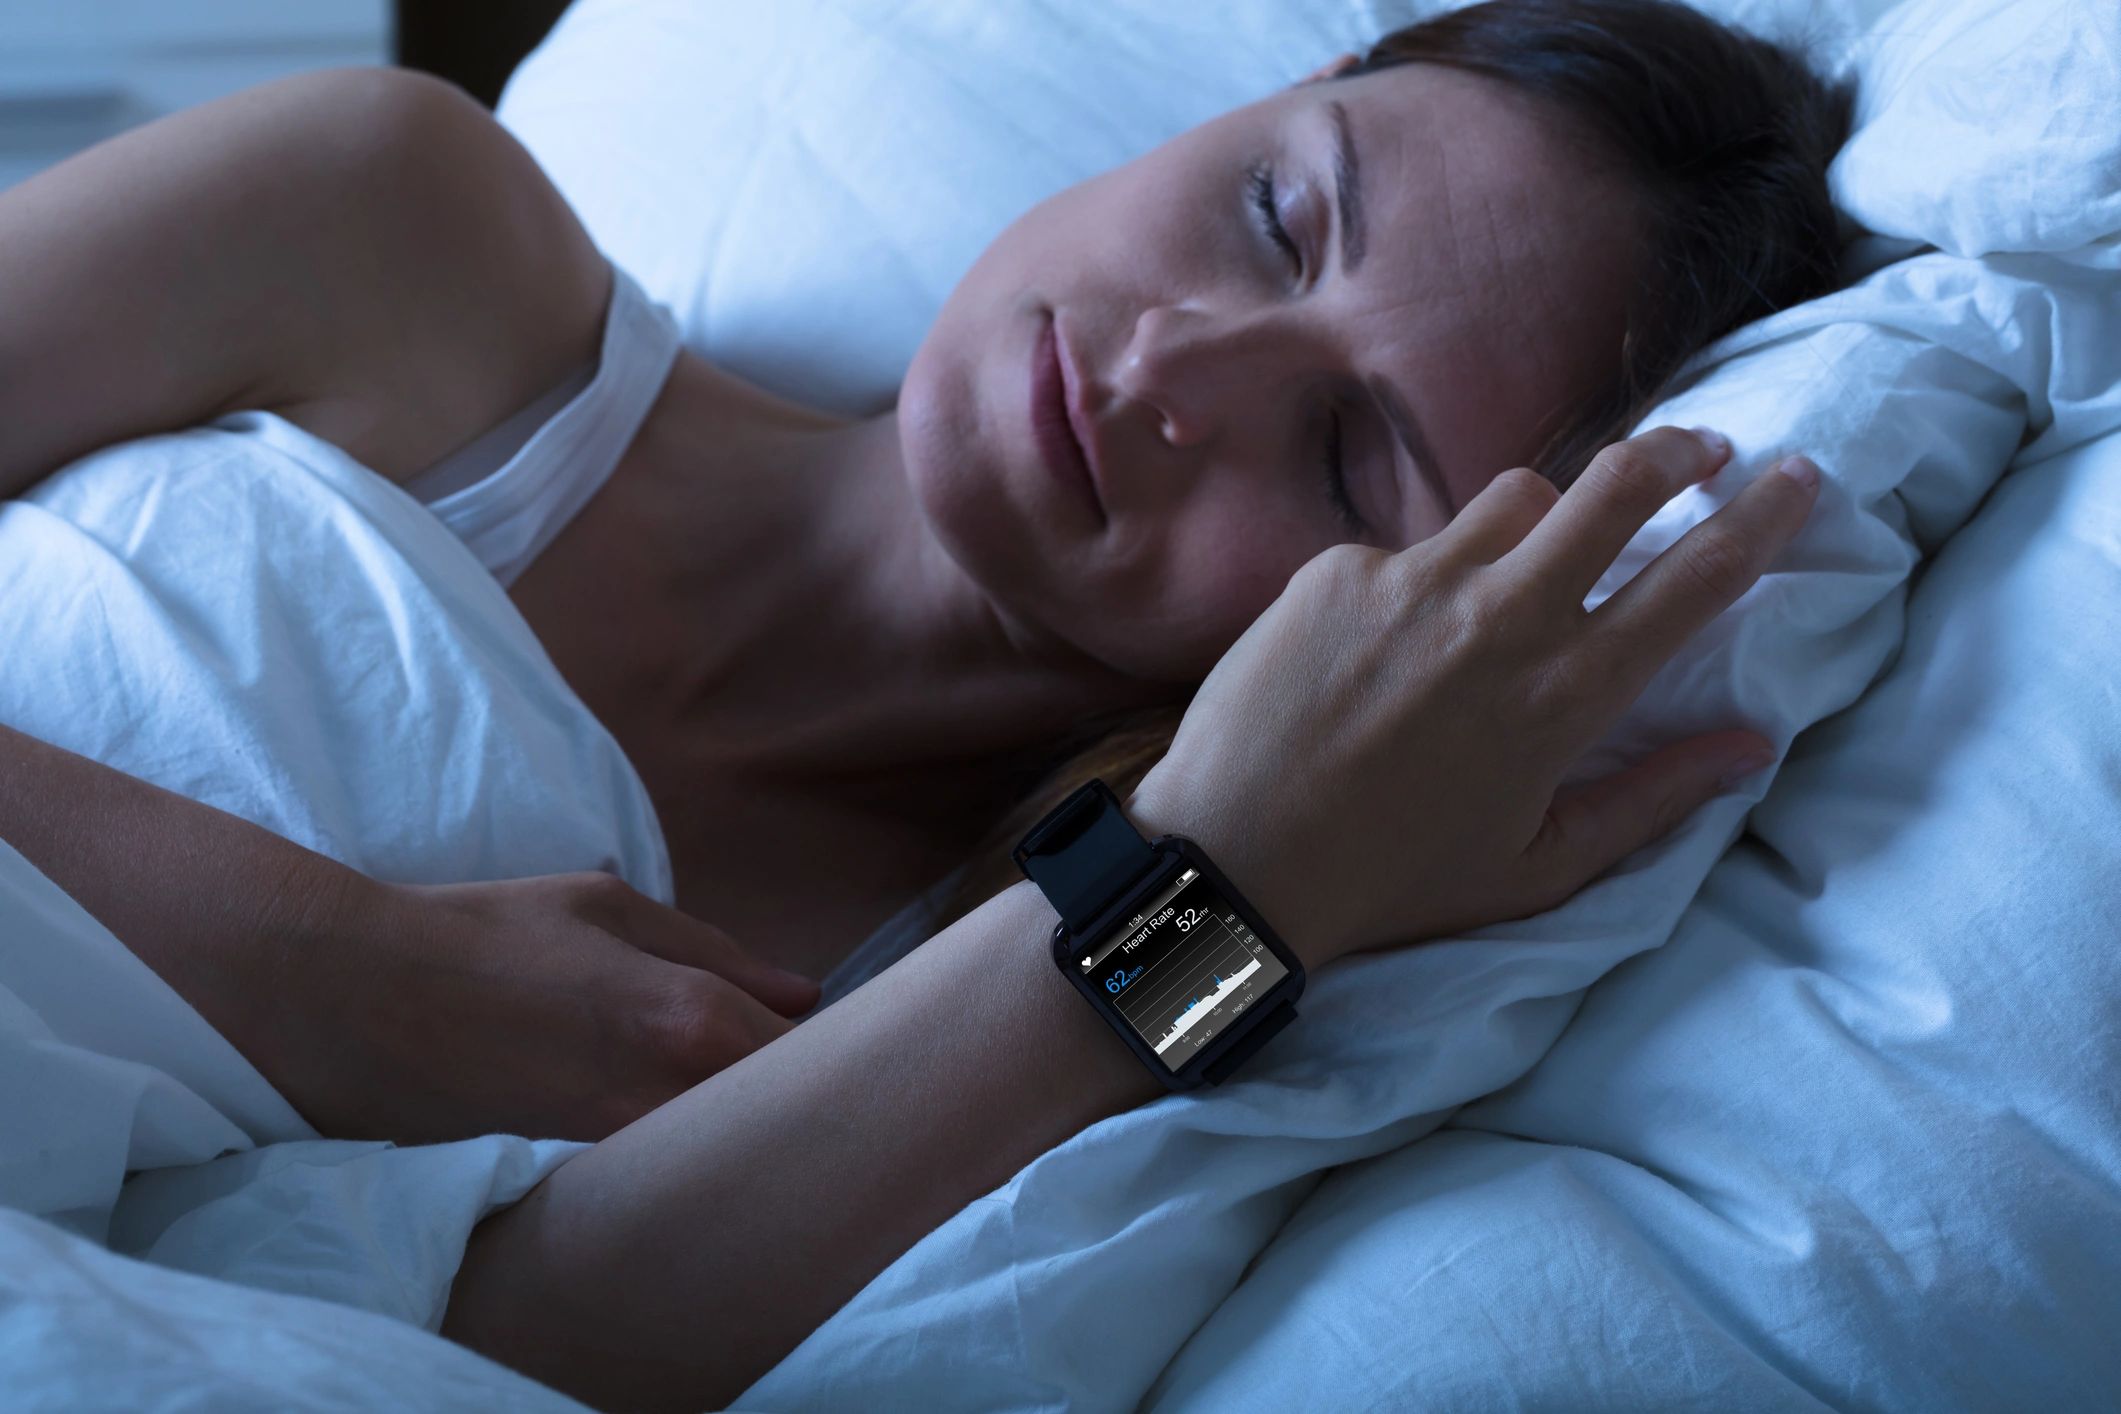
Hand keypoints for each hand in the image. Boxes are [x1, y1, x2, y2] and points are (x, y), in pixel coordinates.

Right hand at [262, 870, 820, 1143]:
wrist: (356, 1000)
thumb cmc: (486, 934)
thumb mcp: (607, 907)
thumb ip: (716, 952)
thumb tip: (805, 993)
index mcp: (689, 1014)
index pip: (807, 1053)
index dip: (831, 1046)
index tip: (832, 1033)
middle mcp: (670, 1091)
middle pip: (781, 1113)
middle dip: (800, 1089)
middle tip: (796, 1061)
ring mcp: (624, 1142)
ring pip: (726, 1143)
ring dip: (744, 1116)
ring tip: (730, 1080)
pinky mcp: (580, 1169)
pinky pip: (667, 1159)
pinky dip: (687, 1140)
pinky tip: (673, 1113)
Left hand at [1127, 427, 1817, 969]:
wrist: (1234, 860)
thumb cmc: (1396, 880)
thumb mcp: (1542, 867)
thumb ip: (1654, 799)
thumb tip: (1752, 744)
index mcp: (1567, 693)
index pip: (1696, 578)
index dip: (1761, 517)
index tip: (1799, 477)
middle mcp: (1501, 615)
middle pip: (1618, 484)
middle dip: (1677, 452)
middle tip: (1700, 452)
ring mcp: (1413, 579)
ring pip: (1514, 497)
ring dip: (1545, 517)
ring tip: (1533, 565)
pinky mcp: (1337, 568)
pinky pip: (1411, 545)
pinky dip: (1428, 576)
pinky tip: (1391, 642)